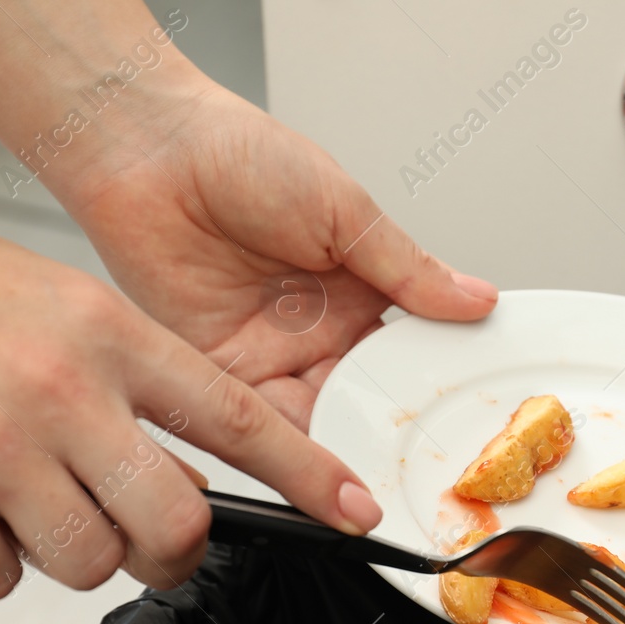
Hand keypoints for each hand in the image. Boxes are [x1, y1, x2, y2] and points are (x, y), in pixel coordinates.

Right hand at [0, 162, 385, 599]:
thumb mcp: (48, 299)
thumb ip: (117, 379)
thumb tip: (173, 471)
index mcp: (106, 332)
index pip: (235, 417)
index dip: (308, 475)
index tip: (356, 514)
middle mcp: (63, 388)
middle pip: (177, 524)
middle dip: (168, 553)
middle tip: (141, 545)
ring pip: (87, 564)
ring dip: (59, 553)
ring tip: (11, 499)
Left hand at [59, 81, 497, 430]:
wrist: (148, 149)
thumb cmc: (238, 153)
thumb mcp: (346, 210)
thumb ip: (409, 269)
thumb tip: (476, 299)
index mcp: (355, 287)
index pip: (407, 350)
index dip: (431, 381)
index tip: (465, 416)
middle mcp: (314, 327)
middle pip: (365, 394)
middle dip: (390, 427)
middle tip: (422, 463)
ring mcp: (267, 352)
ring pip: (317, 416)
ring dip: (342, 442)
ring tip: (375, 475)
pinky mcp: (217, 370)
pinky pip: (259, 420)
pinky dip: (286, 447)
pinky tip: (315, 463)